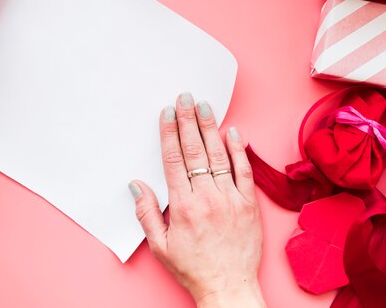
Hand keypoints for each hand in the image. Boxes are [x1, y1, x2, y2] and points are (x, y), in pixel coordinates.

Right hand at [130, 93, 264, 307]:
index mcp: (183, 206)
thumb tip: (136, 185)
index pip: (174, 160)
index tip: (168, 112)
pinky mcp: (249, 205)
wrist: (228, 287)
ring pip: (219, 156)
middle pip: (195, 151)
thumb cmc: (192, 268)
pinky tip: (233, 132)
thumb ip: (146, 213)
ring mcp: (231, 199)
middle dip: (188, 121)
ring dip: (210, 128)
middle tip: (186, 97)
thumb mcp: (159, 246)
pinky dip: (239, 150)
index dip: (169, 133)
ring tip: (205, 106)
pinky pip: (244, 171)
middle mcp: (207, 198)